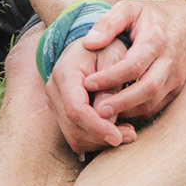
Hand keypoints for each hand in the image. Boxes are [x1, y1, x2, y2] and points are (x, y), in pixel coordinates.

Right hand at [44, 36, 135, 153]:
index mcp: (65, 73)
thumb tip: (107, 114)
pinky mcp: (61, 112)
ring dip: (100, 141)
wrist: (89, 44)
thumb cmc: (105, 46)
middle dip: (101, 137)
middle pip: (73, 128)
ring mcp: (55, 103)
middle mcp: (54, 90)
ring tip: (127, 133)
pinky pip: (75, 135)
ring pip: (73, 136)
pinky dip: (95, 139)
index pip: (76, 110)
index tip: (118, 137)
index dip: (97, 127)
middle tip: (130, 135)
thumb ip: (111, 82)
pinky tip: (116, 131)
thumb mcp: (114, 55)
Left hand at [79, 0, 185, 124]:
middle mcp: (169, 61)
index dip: (109, 77)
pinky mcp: (177, 88)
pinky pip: (157, 106)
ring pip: (153, 102)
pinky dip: (138, 112)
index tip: (87, 83)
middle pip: (147, 89)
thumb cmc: (155, 15)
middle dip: (121, 102)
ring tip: (103, 115)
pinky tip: (119, 112)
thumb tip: (88, 43)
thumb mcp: (130, 8)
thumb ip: (108, 23)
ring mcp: (175, 77)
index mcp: (155, 40)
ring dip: (128, 111)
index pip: (133, 65)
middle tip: (97, 111)